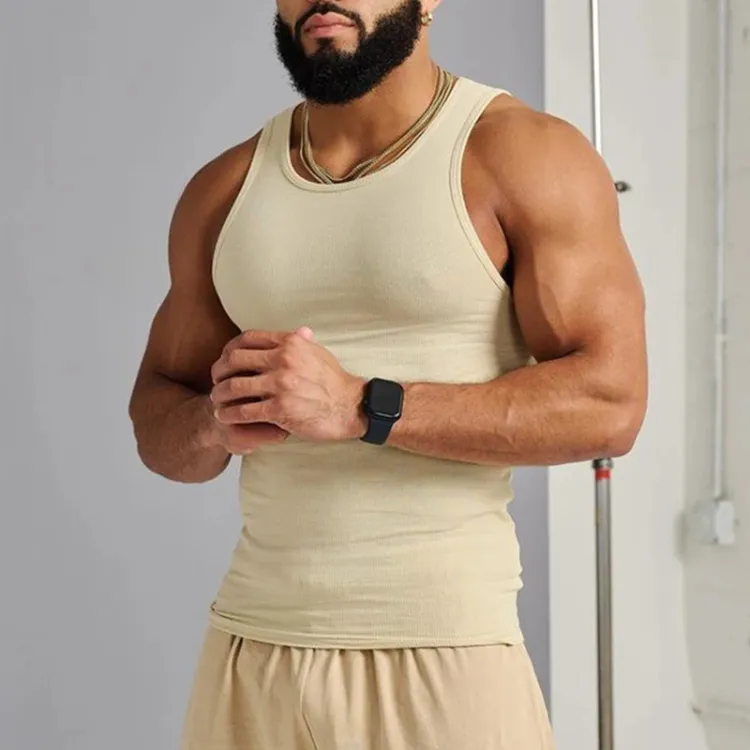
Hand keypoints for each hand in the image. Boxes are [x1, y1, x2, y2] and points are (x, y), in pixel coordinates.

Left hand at [210, 327, 367, 442]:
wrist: (350, 406)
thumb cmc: (335, 381)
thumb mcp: (319, 354)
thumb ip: (303, 342)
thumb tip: (300, 331)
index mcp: (290, 344)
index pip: (248, 338)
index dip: (230, 348)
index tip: (225, 358)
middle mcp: (283, 361)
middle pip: (235, 360)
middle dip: (219, 370)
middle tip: (215, 379)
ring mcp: (280, 385)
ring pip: (235, 386)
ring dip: (220, 394)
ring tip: (216, 399)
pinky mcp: (280, 409)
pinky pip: (245, 411)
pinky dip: (230, 414)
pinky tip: (224, 416)